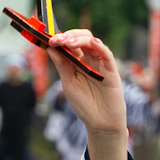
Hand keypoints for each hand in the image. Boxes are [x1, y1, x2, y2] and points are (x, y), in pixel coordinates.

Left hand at [47, 30, 127, 159]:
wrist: (100, 124)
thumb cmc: (85, 106)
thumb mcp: (68, 84)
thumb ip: (62, 66)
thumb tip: (50, 48)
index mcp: (77, 63)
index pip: (68, 44)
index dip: (59, 39)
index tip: (48, 39)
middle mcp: (89, 60)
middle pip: (81, 38)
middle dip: (68, 36)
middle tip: (57, 40)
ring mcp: (100, 64)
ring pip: (92, 42)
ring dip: (80, 39)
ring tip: (68, 42)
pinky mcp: (111, 71)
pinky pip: (107, 55)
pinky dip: (100, 47)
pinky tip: (92, 43)